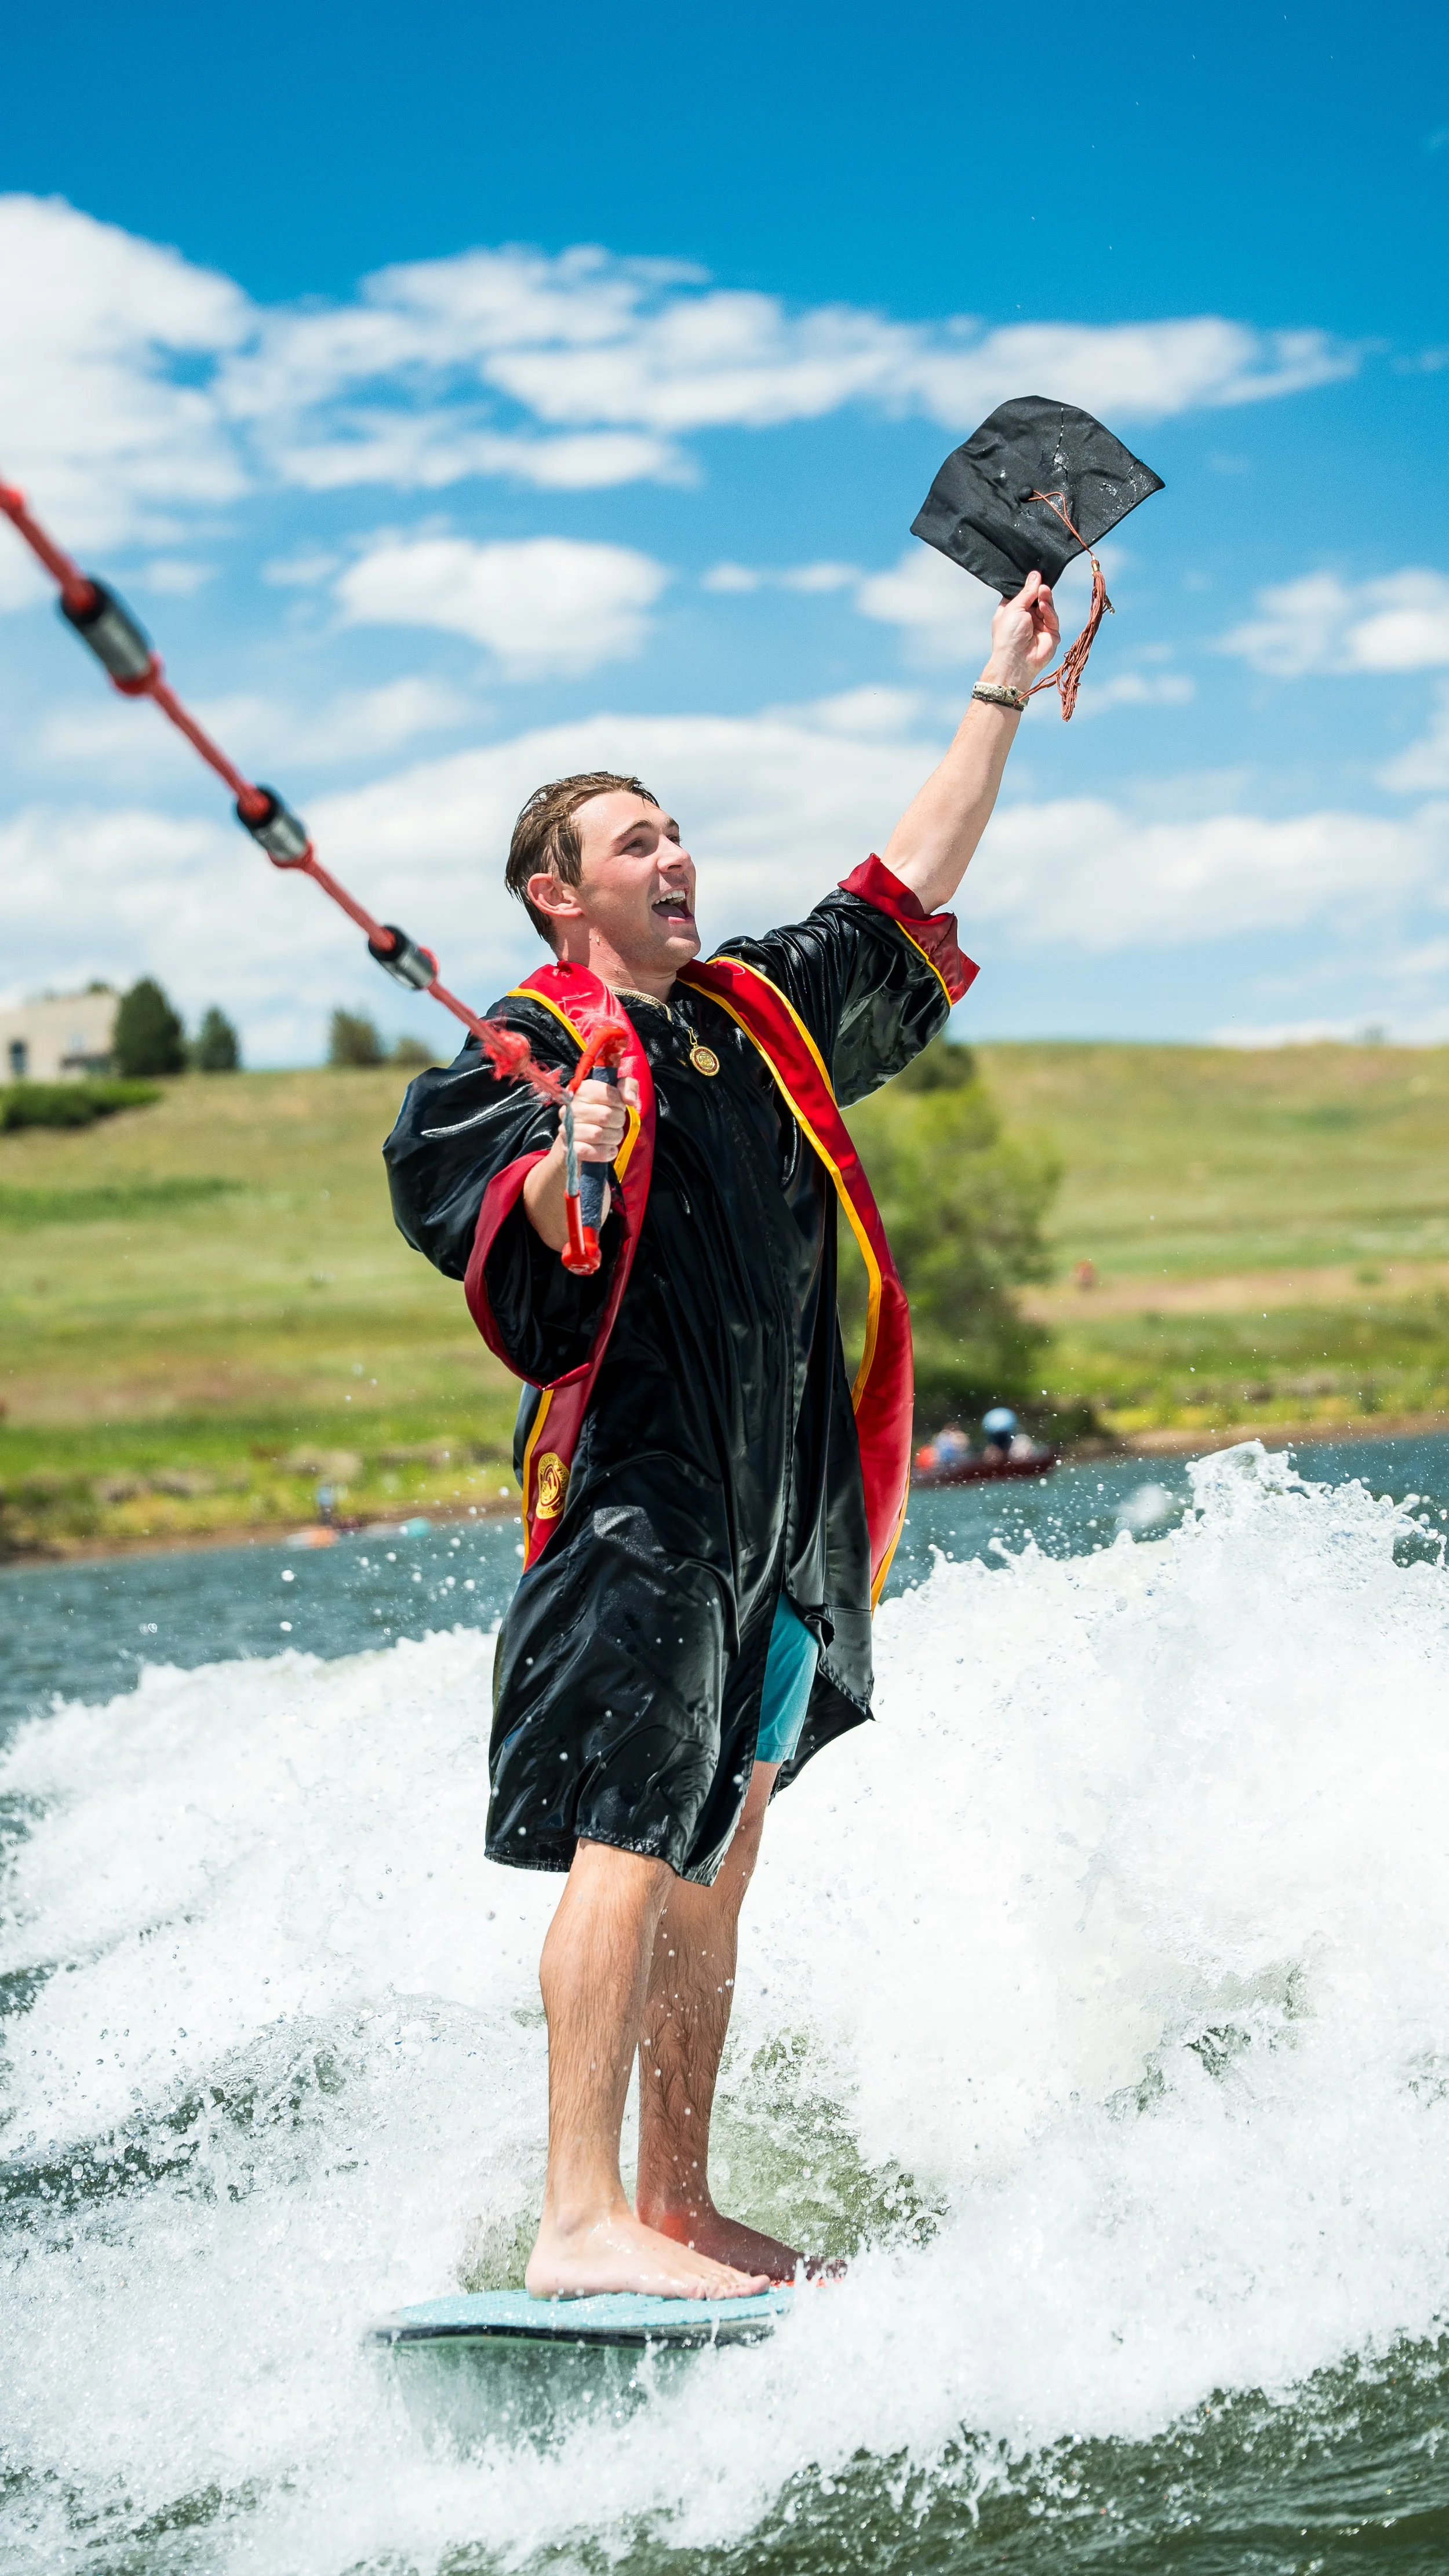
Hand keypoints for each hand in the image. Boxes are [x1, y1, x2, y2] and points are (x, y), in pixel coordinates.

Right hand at [571, 1073, 636, 1166]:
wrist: (578, 1137)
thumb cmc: (601, 1111)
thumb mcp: (617, 1093)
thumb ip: (628, 1086)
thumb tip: (630, 1100)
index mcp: (581, 1090)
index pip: (608, 1094)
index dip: (619, 1103)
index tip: (618, 1107)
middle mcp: (570, 1107)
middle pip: (605, 1115)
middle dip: (618, 1121)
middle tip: (617, 1123)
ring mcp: (566, 1128)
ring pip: (598, 1134)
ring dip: (613, 1137)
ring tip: (613, 1136)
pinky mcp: (569, 1148)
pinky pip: (588, 1151)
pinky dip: (605, 1152)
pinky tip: (610, 1149)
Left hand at [980, 570, 1059, 694]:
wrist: (1016, 660)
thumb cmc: (1008, 636)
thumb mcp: (1014, 607)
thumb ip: (1026, 591)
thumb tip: (1035, 574)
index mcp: (1013, 611)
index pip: (1023, 594)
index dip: (1029, 585)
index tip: (1034, 575)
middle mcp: (1026, 618)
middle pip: (1037, 598)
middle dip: (1039, 590)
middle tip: (1040, 583)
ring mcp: (1039, 625)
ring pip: (1047, 606)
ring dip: (1045, 598)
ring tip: (1043, 591)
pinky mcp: (1051, 633)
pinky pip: (1053, 618)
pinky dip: (1049, 610)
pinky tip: (1044, 605)